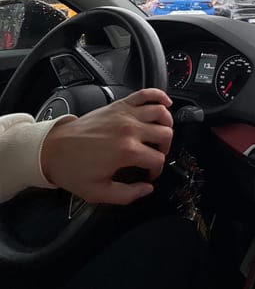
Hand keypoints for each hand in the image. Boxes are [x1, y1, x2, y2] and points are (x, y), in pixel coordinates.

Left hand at [40, 88, 172, 203]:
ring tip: (161, 133)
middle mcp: (130, 129)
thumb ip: (127, 195)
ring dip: (167, 124)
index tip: (149, 174)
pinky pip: (146, 93)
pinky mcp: (119, 105)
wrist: (53, 149)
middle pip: (165, 134)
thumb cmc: (73, 169)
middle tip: (155, 155)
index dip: (156, 170)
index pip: (158, 159)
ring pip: (161, 112)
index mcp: (127, 151)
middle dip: (164, 148)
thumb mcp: (98, 192)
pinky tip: (164, 104)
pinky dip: (159, 96)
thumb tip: (146, 189)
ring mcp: (125, 114)